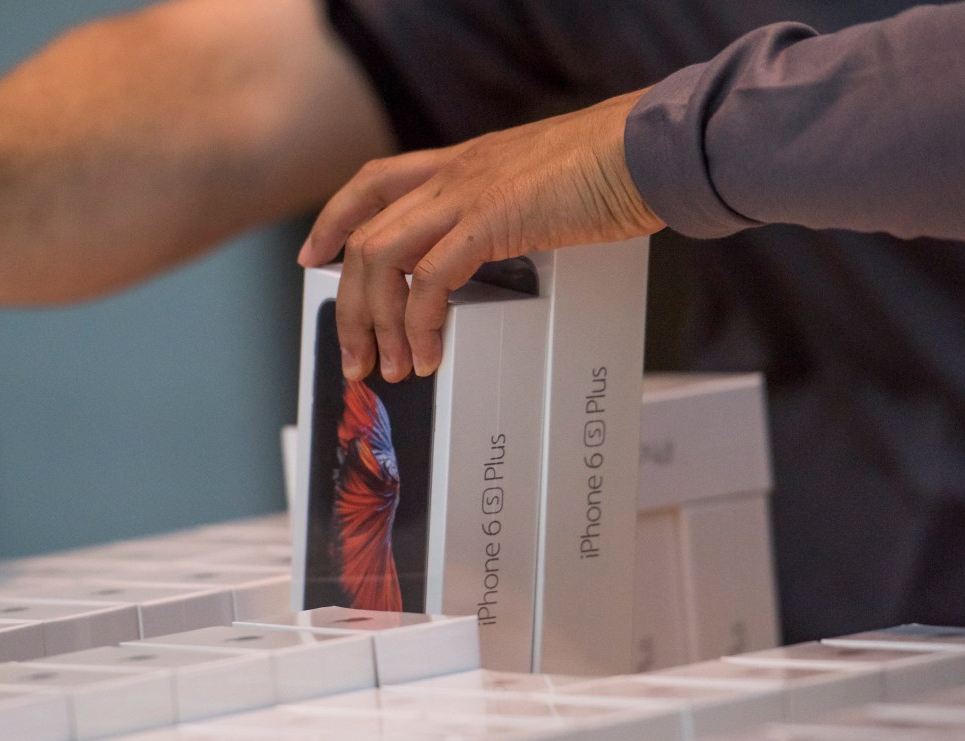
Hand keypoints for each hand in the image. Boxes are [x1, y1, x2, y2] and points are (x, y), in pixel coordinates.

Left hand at [298, 89, 662, 380]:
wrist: (649, 149)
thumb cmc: (615, 170)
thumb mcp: (543, 191)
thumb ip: (513, 216)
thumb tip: (508, 256)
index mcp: (463, 163)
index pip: (374, 182)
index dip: (335, 219)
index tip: (315, 255)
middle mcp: (454, 174)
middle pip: (367, 237)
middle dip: (350, 306)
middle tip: (355, 355)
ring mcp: (468, 193)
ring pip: (383, 258)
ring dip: (377, 323)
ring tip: (391, 367)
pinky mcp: (491, 219)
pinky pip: (431, 280)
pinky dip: (421, 324)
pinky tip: (431, 353)